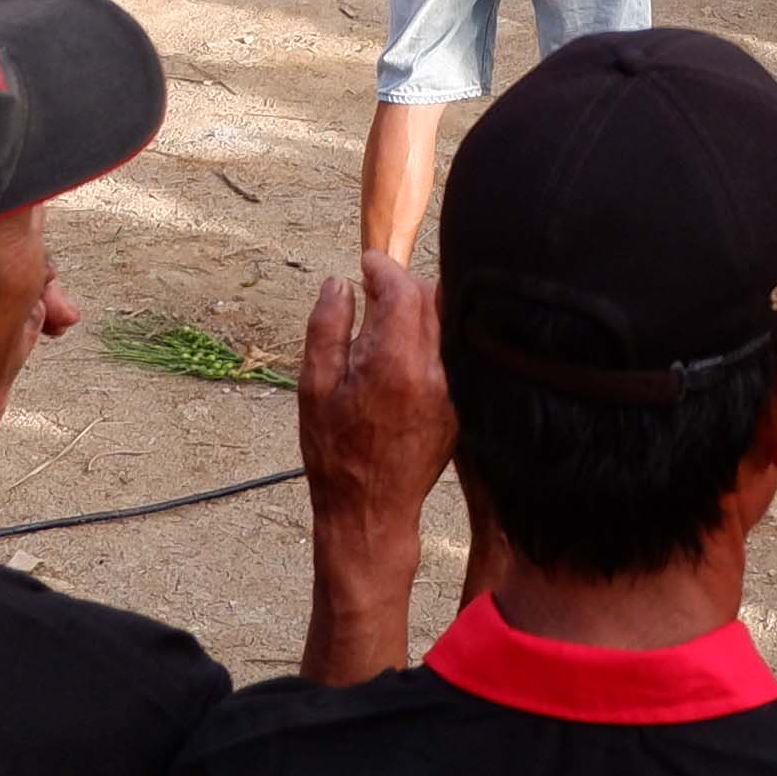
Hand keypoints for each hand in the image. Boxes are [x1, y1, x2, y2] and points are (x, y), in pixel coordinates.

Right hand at [297, 253, 455, 539]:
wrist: (371, 510)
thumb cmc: (335, 453)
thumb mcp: (315, 388)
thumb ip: (327, 327)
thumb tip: (341, 283)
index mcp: (394, 362)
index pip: (402, 288)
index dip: (382, 268)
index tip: (366, 265)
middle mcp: (433, 370)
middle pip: (431, 297)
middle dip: (402, 285)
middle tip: (374, 292)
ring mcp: (453, 389)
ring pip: (448, 322)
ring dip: (422, 309)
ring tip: (391, 321)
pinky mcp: (462, 405)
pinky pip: (455, 351)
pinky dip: (436, 338)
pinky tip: (410, 352)